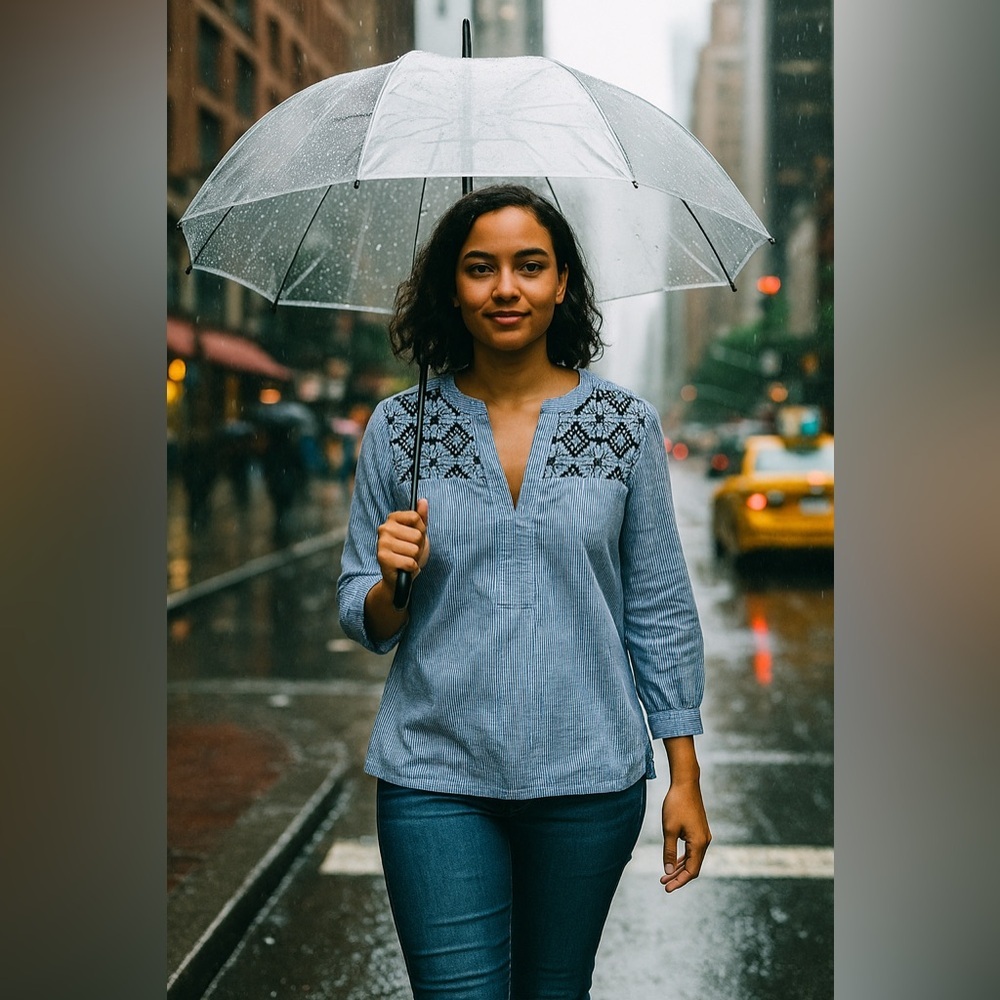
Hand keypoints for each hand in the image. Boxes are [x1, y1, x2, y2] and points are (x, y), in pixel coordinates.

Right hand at [376, 498, 429, 589]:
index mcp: (392, 518)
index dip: (421, 530)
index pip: (416, 518)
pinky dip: (411, 567)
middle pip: (417, 534)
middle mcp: (384, 528)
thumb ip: (421, 517)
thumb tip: (423, 501)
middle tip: (410, 551)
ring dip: (414, 558)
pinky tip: (405, 567)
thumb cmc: (409, 552)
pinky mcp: (382, 558)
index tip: (414, 537)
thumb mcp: (418, 533)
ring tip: (407, 559)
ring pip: (414, 549)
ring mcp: (382, 543)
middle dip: (418, 546)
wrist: (400, 575)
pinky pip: (409, 562)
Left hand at [659, 778, 710, 892]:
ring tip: (665, 875)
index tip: (667, 888)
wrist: (685, 783)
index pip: (692, 871)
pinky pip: (692, 850)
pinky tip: (673, 862)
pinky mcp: (699, 830)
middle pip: (693, 866)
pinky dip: (683, 857)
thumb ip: (669, 852)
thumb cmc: (676, 805)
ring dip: (679, 867)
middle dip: (678, 876)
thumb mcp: (669, 830)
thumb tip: (668, 871)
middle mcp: (704, 841)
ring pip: (692, 858)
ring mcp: (703, 835)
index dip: (679, 881)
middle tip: (663, 883)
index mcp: (699, 843)